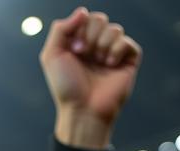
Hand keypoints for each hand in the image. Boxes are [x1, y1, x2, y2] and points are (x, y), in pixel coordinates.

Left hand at [41, 8, 141, 145]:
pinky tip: (110, 65)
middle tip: (84, 55)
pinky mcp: (128, 61)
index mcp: (79, 42)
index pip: (85, 17)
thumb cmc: (66, 87)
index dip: (80, 29)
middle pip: (100, 18)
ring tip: (98, 62)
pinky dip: (117, 51)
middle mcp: (96, 46)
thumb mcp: (52, 56)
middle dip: (91, 35)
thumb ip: (60, 29)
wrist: (82, 110)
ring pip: (115, 28)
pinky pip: (127, 42)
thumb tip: (83, 11)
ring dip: (103, 44)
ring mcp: (113, 53)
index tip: (74, 50)